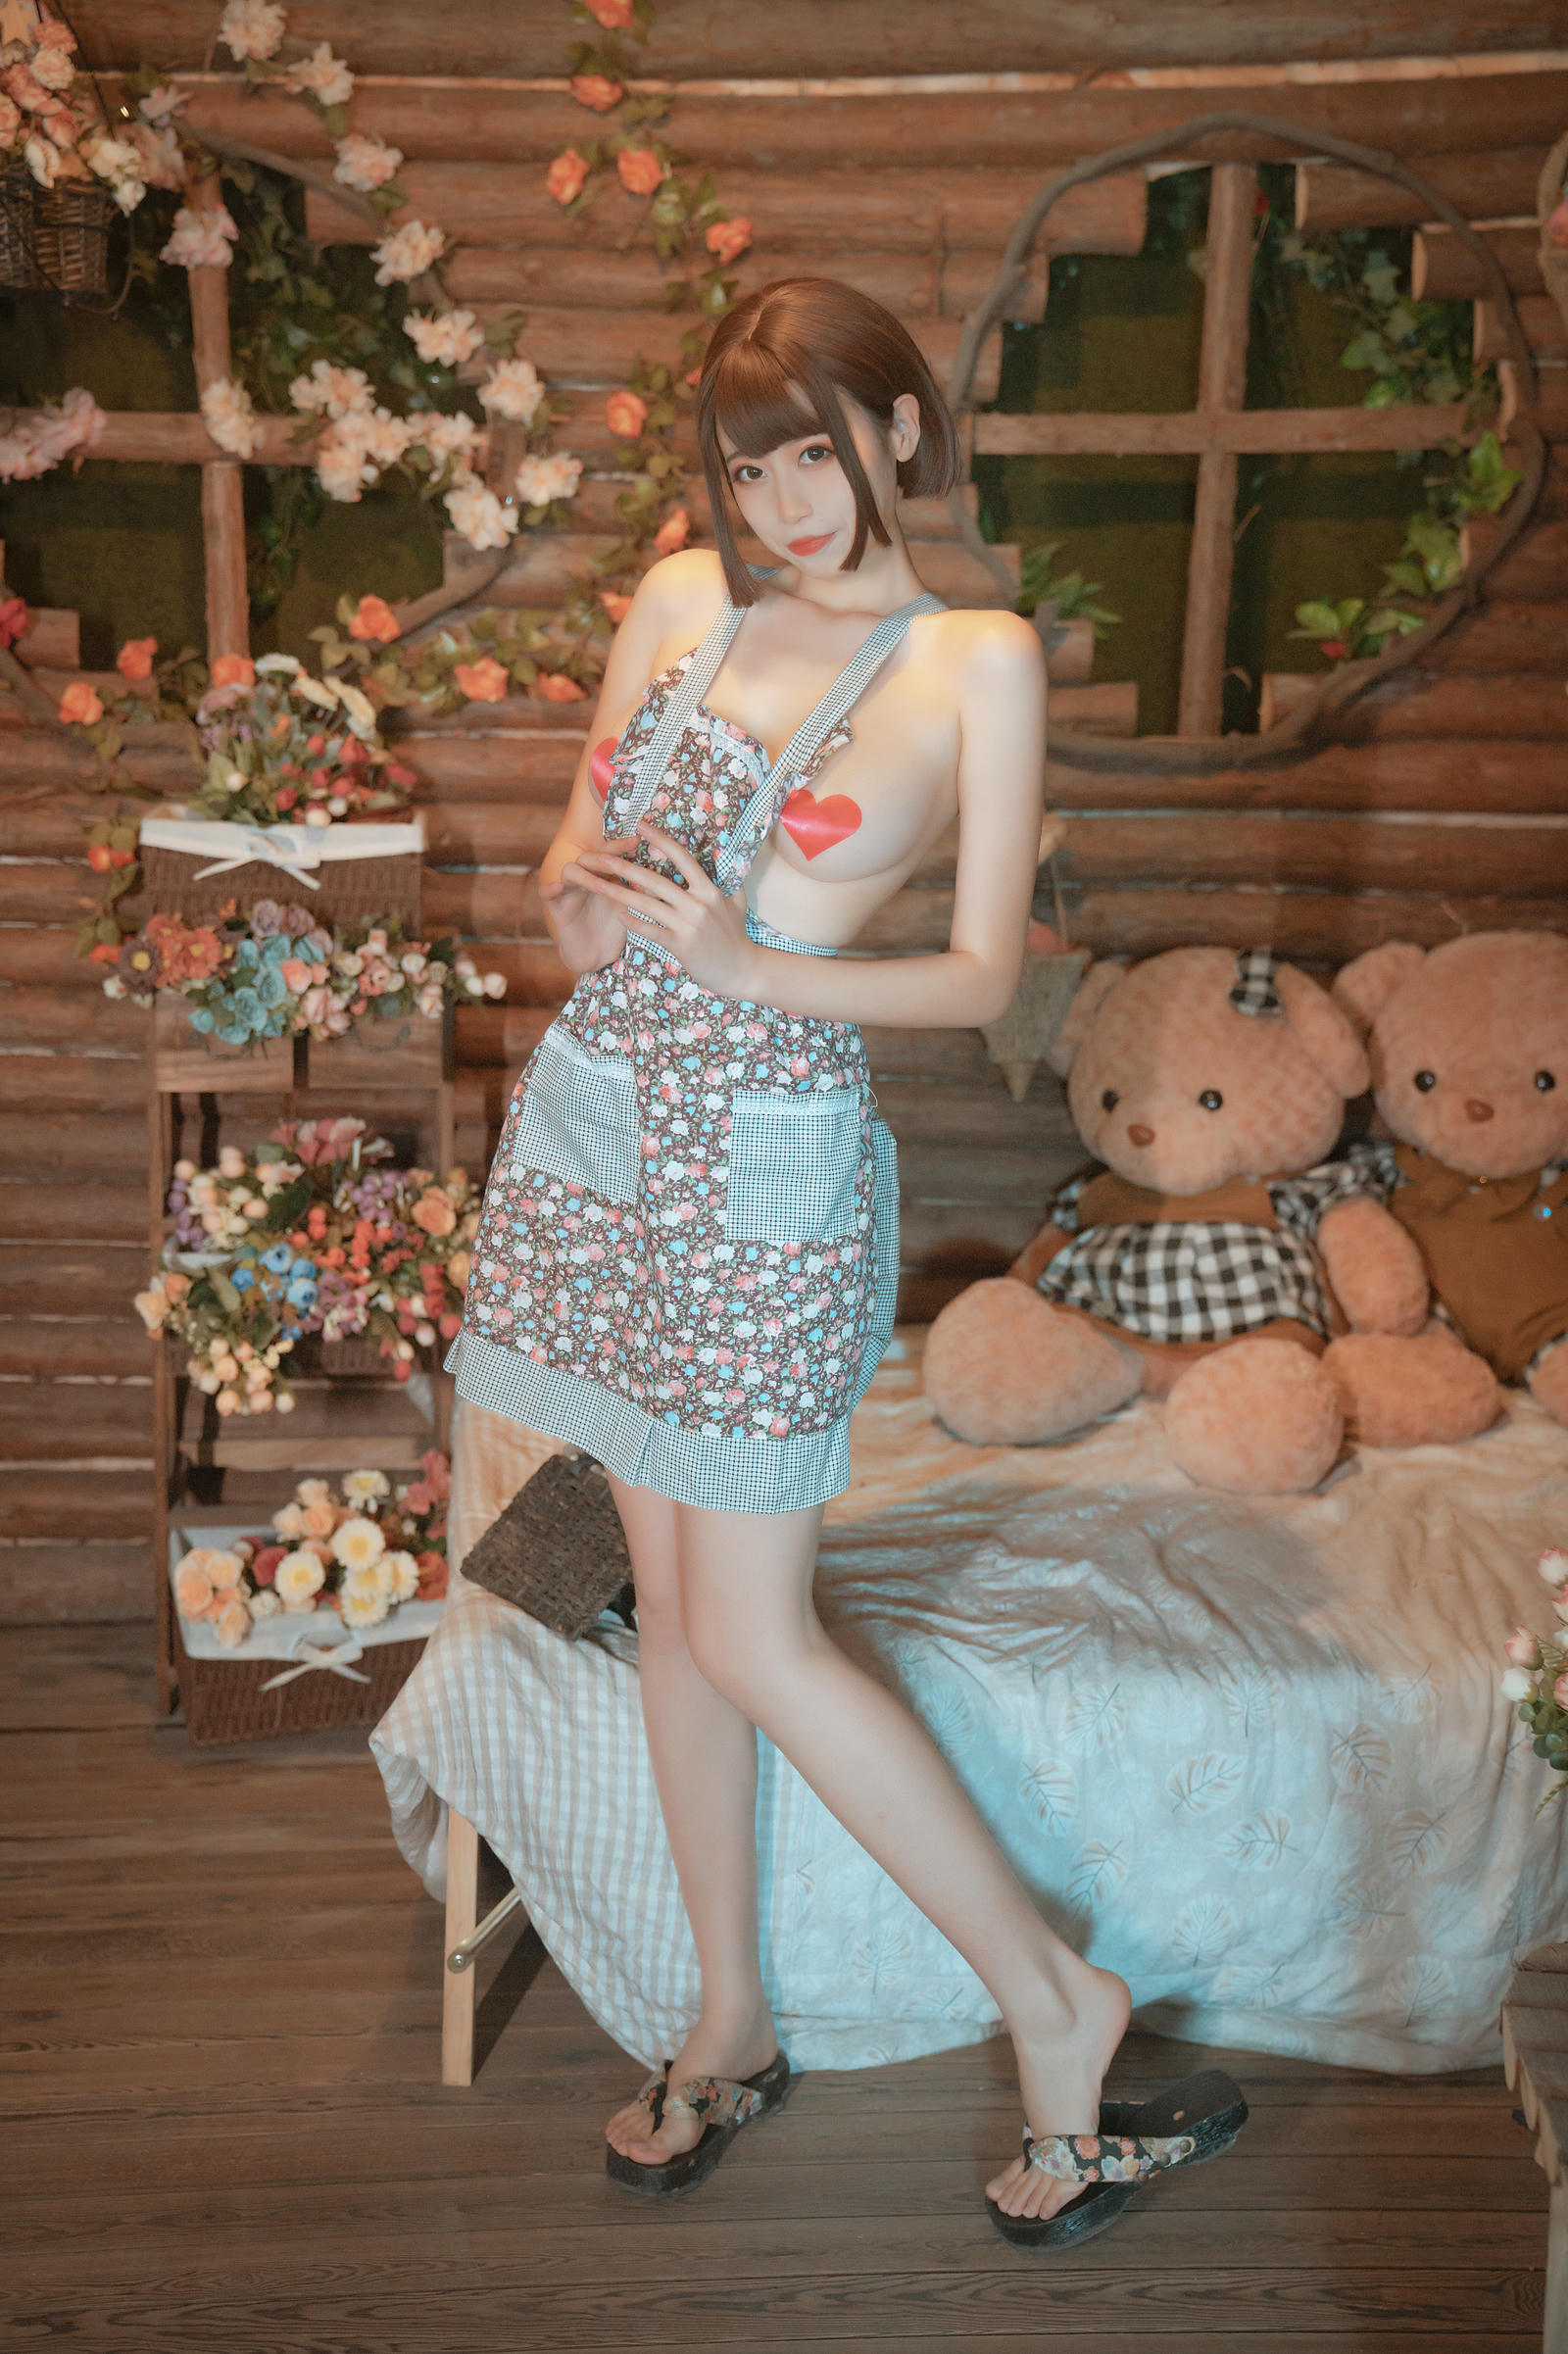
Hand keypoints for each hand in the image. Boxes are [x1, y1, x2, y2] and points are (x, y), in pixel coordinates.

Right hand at [541, 836, 634, 973]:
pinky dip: (550, 888)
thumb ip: (645, 889)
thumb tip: (672, 876)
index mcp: (605, 874)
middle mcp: (586, 878)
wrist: (597, 956)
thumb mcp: (633, 906)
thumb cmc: (617, 928)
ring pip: (570, 870)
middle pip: (590, 857)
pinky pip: (547, 892)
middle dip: (603, 858)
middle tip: (615, 861)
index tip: (637, 840)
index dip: (621, 846)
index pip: (611, 853)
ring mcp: (570, 891)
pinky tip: (557, 887)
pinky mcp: (557, 908)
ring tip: (598, 884)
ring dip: (584, 875)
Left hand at [573, 822, 758, 998]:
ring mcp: (689, 925)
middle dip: (626, 867)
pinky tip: (619, 915)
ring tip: (599, 885)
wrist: (742, 970)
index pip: (682, 858)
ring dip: (620, 894)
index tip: (641, 826)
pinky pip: (652, 931)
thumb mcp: (736, 904)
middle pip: (657, 881)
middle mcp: (698, 904)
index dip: (660, 840)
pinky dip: (634, 923)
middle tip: (603, 857)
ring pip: (649, 905)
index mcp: (709, 890)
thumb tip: (723, 859)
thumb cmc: (736, 936)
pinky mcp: (681, 945)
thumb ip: (728, 882)